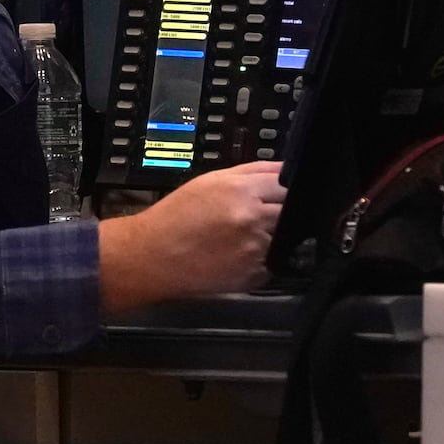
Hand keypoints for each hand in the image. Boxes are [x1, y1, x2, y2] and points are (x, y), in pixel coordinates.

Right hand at [97, 160, 285, 313]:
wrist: (153, 256)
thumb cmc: (176, 217)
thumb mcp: (209, 180)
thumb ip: (252, 171)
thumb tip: (284, 169)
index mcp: (241, 190)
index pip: (287, 185)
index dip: (283, 190)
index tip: (276, 195)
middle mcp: (252, 219)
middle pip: (290, 212)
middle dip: (278, 213)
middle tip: (256, 217)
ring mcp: (255, 249)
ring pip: (284, 238)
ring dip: (271, 237)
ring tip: (240, 237)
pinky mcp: (254, 275)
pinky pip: (273, 263)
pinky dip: (261, 259)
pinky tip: (237, 254)